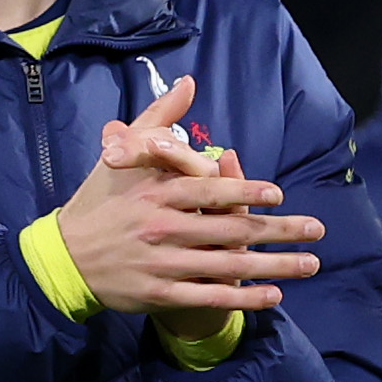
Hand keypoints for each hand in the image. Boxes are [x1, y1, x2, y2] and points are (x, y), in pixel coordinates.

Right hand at [53, 73, 321, 315]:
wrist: (64, 256)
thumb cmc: (101, 201)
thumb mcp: (125, 157)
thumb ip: (160, 121)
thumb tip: (188, 83)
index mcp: (155, 193)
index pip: (207, 190)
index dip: (244, 191)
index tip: (279, 194)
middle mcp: (161, 228)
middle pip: (230, 230)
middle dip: (279, 231)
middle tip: (316, 229)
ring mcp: (162, 264)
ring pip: (228, 266)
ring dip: (274, 266)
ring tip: (311, 264)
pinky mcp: (160, 294)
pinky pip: (211, 296)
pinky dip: (245, 298)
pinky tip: (275, 295)